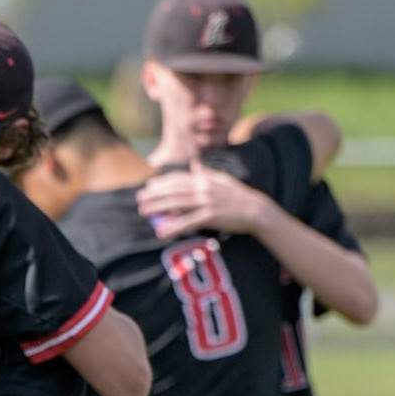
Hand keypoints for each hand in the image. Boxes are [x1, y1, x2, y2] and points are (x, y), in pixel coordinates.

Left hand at [136, 164, 270, 239]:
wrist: (256, 210)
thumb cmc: (238, 196)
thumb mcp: (222, 180)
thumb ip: (206, 173)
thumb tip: (194, 164)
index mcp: (205, 180)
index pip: (179, 179)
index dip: (162, 182)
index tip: (148, 185)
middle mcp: (204, 188)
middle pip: (174, 190)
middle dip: (155, 194)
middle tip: (139, 199)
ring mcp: (207, 202)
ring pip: (177, 204)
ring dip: (158, 207)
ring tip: (143, 212)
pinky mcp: (211, 216)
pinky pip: (188, 222)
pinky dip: (173, 227)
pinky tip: (161, 231)